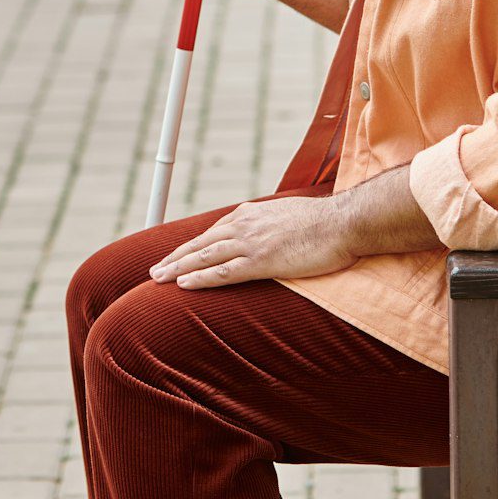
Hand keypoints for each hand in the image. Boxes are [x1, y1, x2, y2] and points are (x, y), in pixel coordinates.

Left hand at [147, 196, 355, 288]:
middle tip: (154, 270)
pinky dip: (200, 278)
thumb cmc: (324, 223)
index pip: (212, 232)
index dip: (192, 246)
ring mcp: (251, 242)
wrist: (343, 222)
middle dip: (174, 257)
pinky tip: (183, 284)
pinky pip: (222, 272)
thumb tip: (267, 236)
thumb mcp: (288, 216)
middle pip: (200, 243)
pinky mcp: (261, 261)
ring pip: (204, 257)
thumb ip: (270, 226)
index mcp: (250, 214)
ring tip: (157, 279)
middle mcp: (244, 225)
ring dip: (177, 268)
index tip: (176, 256)